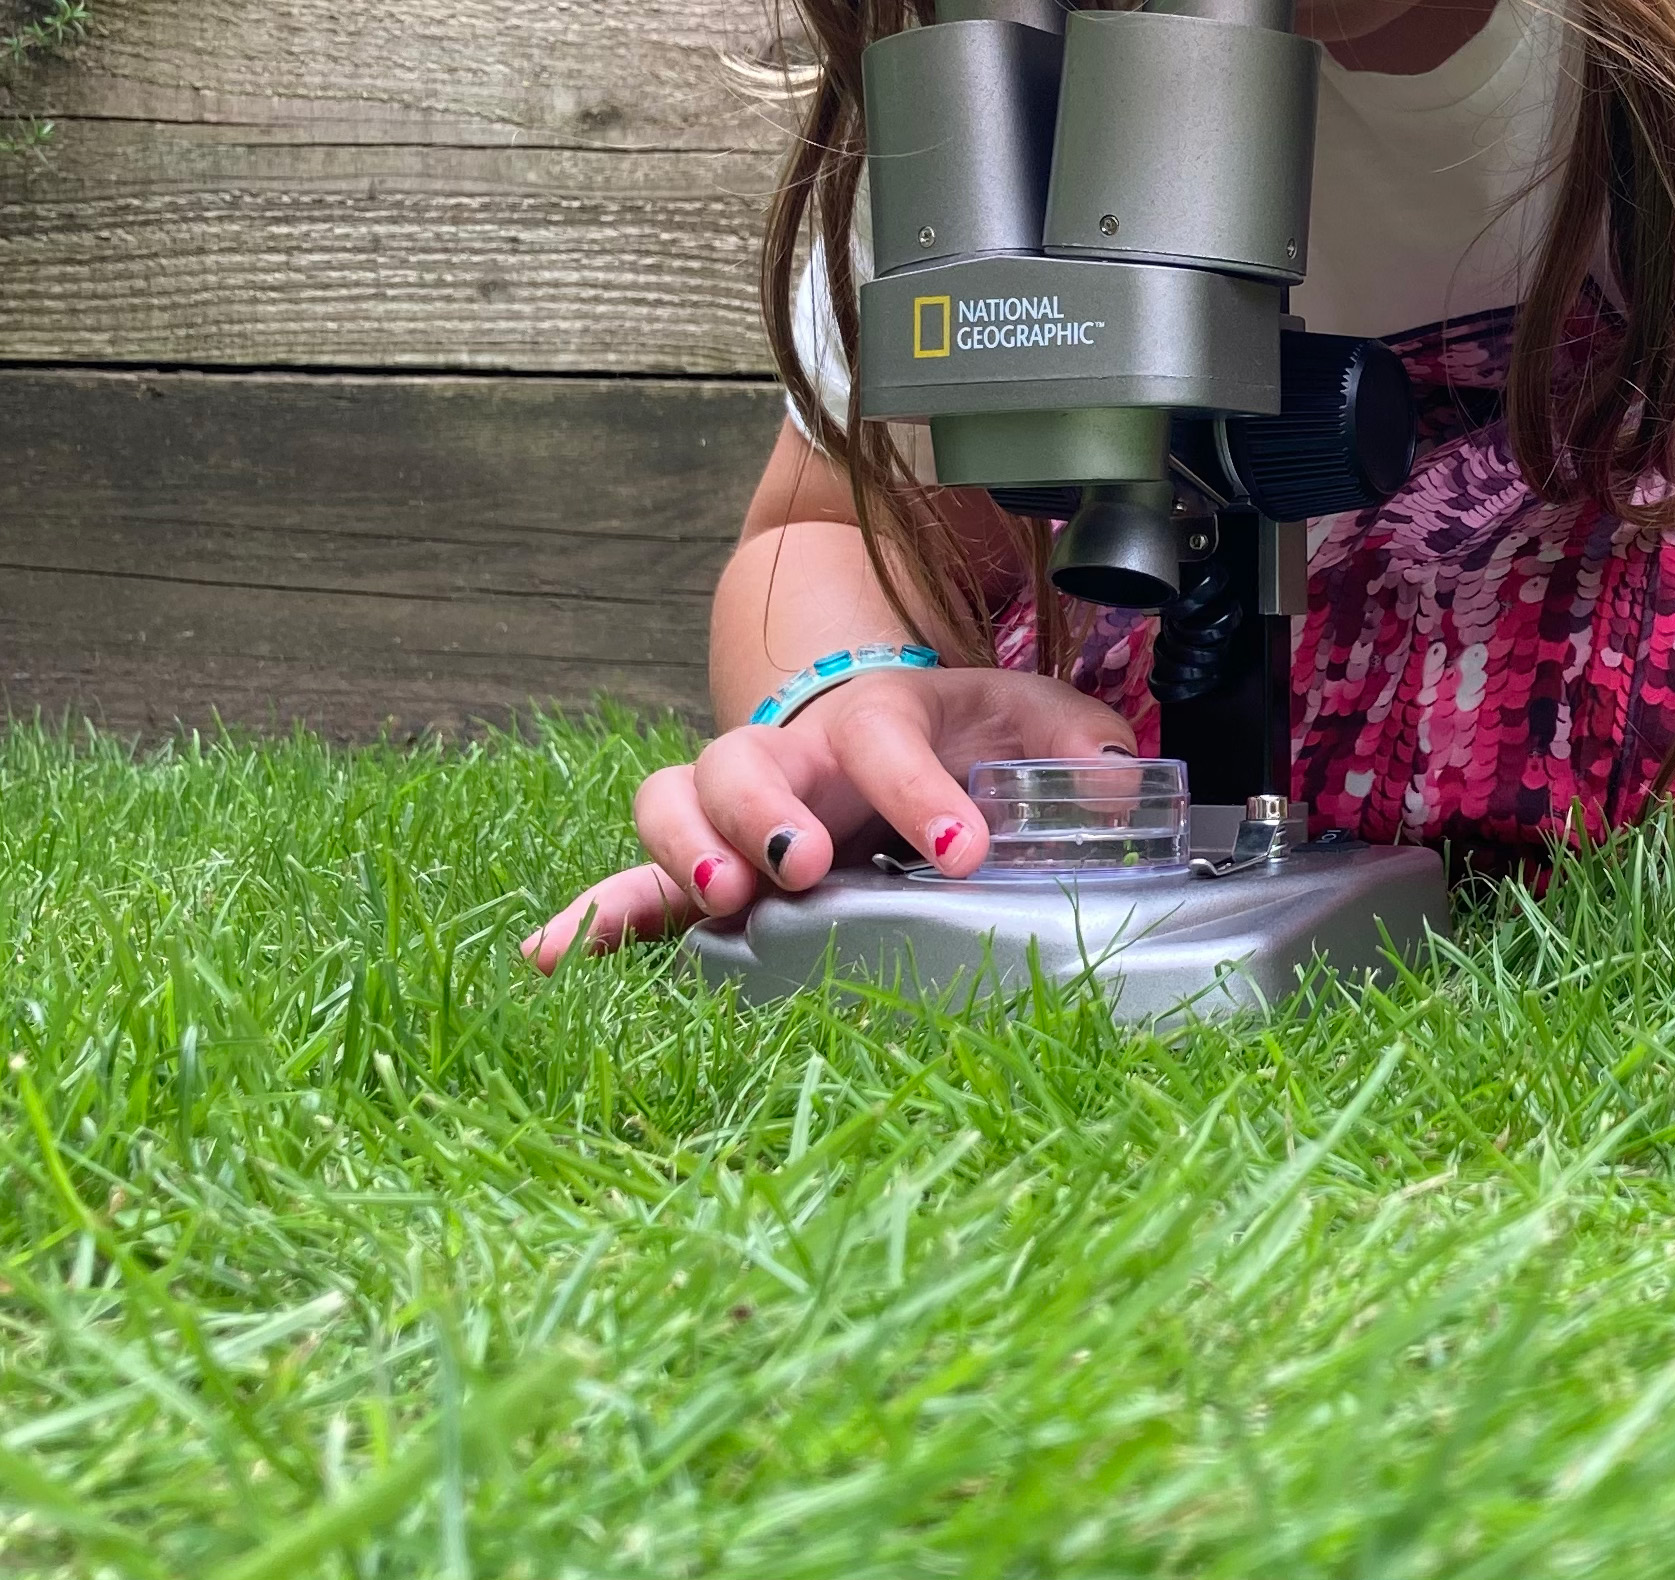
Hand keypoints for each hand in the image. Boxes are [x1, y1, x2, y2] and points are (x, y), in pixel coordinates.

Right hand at [521, 666, 1133, 968]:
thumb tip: (1121, 781)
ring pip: (672, 800)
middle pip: (747, 759)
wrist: (875, 716)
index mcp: (878, 719)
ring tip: (717, 902)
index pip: (889, 736)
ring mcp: (732, 805)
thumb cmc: (954, 732)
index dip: (921, 789)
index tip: (964, 845)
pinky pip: (627, 880)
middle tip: (802, 868)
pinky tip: (552, 958)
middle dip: (766, 812)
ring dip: (681, 850)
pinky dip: (592, 915)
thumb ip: (1080, 745)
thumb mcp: (1030, 720)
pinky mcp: (697, 859)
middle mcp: (791, 753)